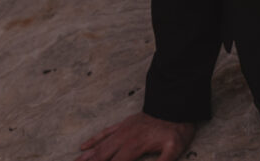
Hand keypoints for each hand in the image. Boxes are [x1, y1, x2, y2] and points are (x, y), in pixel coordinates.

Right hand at [75, 112, 194, 160]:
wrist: (175, 105)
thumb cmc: (176, 129)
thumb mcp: (174, 149)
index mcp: (134, 147)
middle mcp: (124, 139)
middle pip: (102, 157)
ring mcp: (122, 130)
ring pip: (100, 146)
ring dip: (87, 157)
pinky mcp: (124, 124)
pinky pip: (105, 132)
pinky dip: (93, 141)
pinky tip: (84, 147)